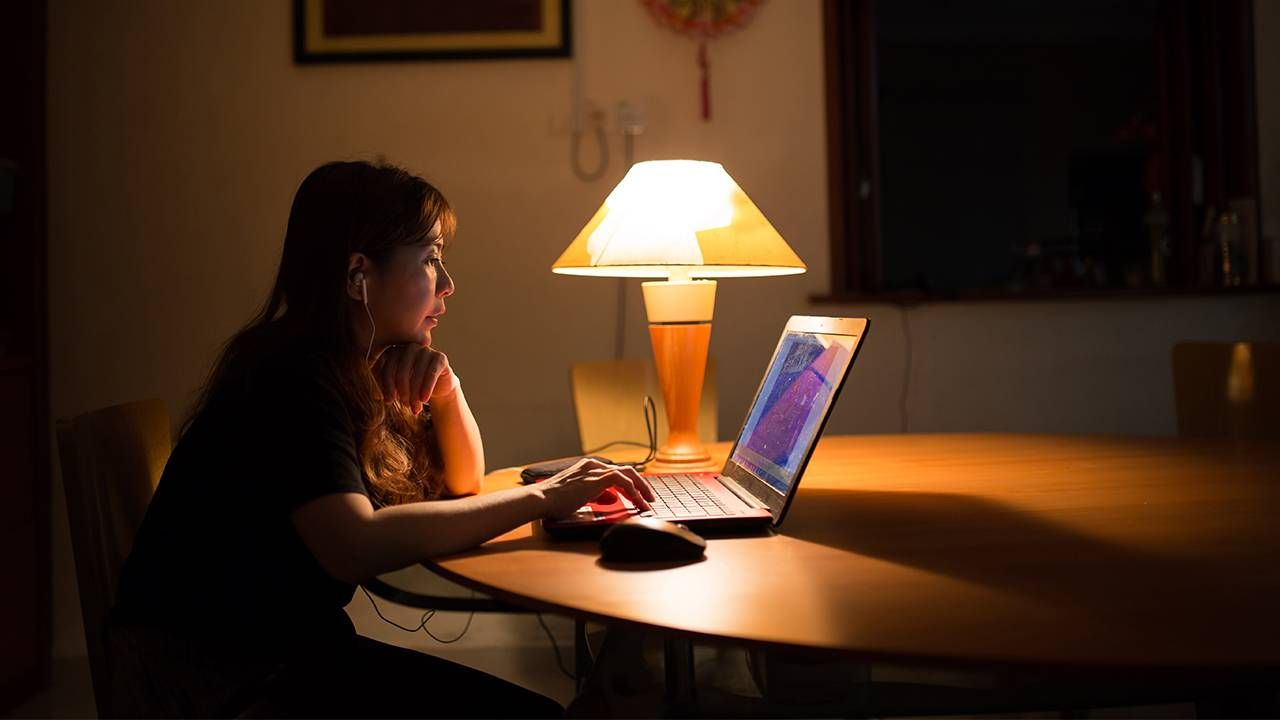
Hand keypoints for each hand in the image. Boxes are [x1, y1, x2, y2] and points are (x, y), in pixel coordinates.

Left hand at [373, 344, 458, 414]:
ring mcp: (426, 350)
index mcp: (396, 351)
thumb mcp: (398, 387)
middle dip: (402, 390)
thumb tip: (376, 397)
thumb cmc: (413, 386)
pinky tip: (424, 400)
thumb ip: (387, 388)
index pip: (388, 367)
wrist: (438, 387)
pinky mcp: (440, 358)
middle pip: (402, 369)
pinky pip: (431, 373)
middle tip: (403, 404)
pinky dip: (426, 388)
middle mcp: (410, 347)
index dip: (387, 385)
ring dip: (415, 393)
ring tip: (415, 407)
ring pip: (417, 373)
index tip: (388, 401)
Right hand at [539, 457, 655, 517]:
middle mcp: (594, 465)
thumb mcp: (579, 496)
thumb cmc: (554, 501)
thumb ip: (596, 495)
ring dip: (641, 488)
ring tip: (648, 501)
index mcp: (589, 467)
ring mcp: (596, 470)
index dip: (631, 483)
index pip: (616, 472)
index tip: (639, 494)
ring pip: (628, 474)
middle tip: (649, 497)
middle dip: (641, 484)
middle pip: (626, 470)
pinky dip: (634, 490)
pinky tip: (638, 501)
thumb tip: (611, 499)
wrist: (542, 499)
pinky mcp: (598, 477)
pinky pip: (623, 481)